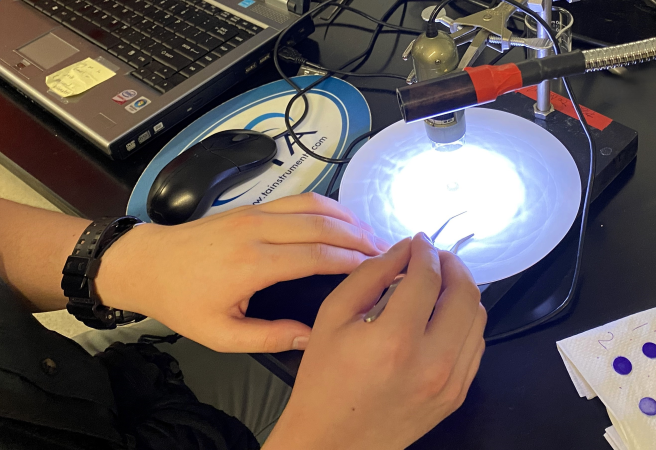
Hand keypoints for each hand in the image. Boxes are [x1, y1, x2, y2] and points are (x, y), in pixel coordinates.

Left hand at [94, 193, 389, 352]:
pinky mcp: (253, 206)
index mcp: (253, 264)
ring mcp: (255, 212)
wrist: (147, 264)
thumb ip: (269, 337)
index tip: (380, 269)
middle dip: (360, 237)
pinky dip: (328, 207)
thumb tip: (313, 337)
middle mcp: (258, 231)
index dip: (353, 262)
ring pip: (314, 205)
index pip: (317, 257)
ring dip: (348, 218)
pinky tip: (343, 219)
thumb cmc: (183, 302)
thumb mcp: (222, 335)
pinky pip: (299, 199)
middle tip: (388, 251)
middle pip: (323, 225)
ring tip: (372, 234)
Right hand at [264, 234, 485, 449]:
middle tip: (435, 257)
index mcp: (395, 340)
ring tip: (439, 284)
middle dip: (452, 265)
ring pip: (477, 318)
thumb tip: (404, 249)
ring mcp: (450, 382)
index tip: (419, 242)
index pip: (428, 277)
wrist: (333, 442)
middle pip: (465, 294)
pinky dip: (463, 322)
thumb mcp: (332, 316)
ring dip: (461, 292)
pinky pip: (475, 346)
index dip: (425, 251)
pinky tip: (442, 317)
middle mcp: (431, 362)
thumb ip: (370, 274)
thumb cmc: (325, 379)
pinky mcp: (456, 395)